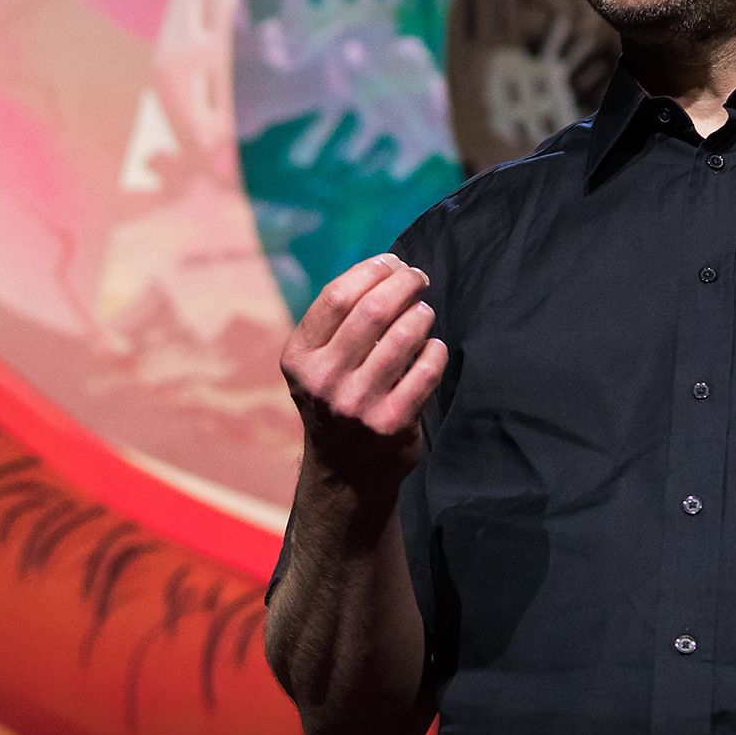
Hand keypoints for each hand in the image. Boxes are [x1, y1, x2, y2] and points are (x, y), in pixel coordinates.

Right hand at [279, 253, 445, 490]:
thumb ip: (340, 321)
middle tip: (419, 278)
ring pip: (403, 336)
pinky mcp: (391, 424)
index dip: (372, 270)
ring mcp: (357, 404)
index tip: (393, 262)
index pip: (337, 296)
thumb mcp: (318, 363)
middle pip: (373, 310)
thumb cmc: (338, 398)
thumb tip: (389, 268)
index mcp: (300, 358)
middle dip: (404, 283)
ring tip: (424, 314)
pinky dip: (435, 350)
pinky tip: (433, 348)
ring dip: (421, 315)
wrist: (346, 472)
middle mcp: (323, 381)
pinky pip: (425, 369)